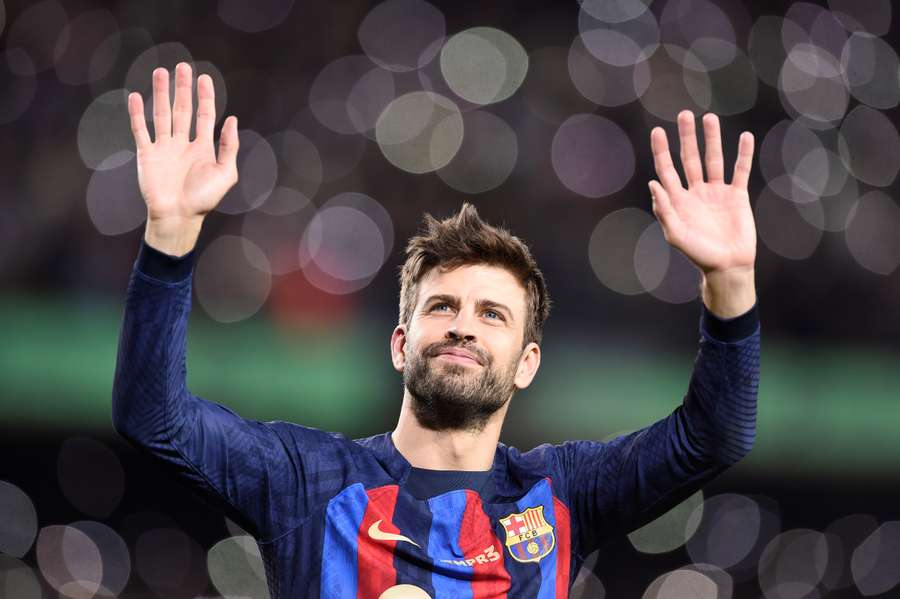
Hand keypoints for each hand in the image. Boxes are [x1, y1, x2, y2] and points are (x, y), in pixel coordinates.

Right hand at [127, 62, 238, 253]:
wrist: (178, 216)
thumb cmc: (203, 199)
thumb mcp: (225, 173)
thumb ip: (229, 146)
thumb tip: (232, 118)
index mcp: (203, 148)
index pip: (204, 115)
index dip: (205, 97)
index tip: (203, 78)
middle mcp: (183, 144)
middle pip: (183, 110)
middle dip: (183, 89)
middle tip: (182, 66)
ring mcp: (164, 147)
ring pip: (162, 114)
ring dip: (161, 93)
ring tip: (160, 72)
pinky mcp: (147, 154)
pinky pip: (141, 129)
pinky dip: (137, 113)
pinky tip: (135, 96)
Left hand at [648, 111, 755, 276]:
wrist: (728, 266)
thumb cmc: (698, 254)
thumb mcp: (676, 234)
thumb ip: (664, 210)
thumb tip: (653, 183)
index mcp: (678, 200)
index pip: (667, 170)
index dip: (662, 151)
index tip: (658, 131)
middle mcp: (696, 192)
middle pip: (689, 159)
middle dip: (687, 137)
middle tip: (684, 115)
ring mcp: (717, 192)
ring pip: (713, 160)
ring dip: (712, 139)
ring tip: (709, 118)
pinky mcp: (737, 196)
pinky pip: (740, 171)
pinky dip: (743, 154)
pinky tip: (745, 136)